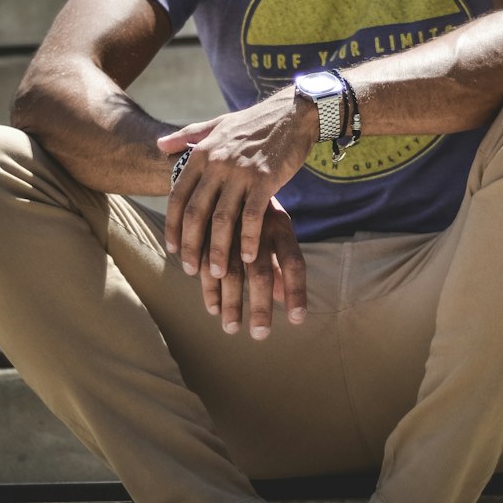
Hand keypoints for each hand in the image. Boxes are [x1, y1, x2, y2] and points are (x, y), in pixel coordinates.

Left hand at [158, 90, 316, 276]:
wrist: (293, 112)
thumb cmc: (254, 123)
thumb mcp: (217, 124)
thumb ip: (187, 136)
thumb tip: (158, 144)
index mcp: (202, 153)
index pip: (178, 197)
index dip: (172, 226)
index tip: (172, 250)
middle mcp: (217, 163)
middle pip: (196, 213)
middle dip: (191, 246)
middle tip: (190, 270)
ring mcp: (241, 171)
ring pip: (222, 219)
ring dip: (218, 250)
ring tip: (217, 273)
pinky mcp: (266, 179)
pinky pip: (253, 216)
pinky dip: (248, 240)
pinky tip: (248, 258)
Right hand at [198, 198, 306, 337]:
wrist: (224, 167)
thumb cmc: (258, 209)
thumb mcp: (276, 229)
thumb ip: (282, 265)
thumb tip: (290, 301)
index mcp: (280, 225)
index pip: (294, 262)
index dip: (296, 291)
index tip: (297, 320)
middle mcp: (257, 226)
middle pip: (261, 272)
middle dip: (260, 306)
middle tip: (259, 335)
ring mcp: (229, 228)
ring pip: (229, 271)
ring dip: (230, 301)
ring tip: (231, 328)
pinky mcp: (205, 229)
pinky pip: (205, 262)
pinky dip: (208, 287)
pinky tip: (212, 307)